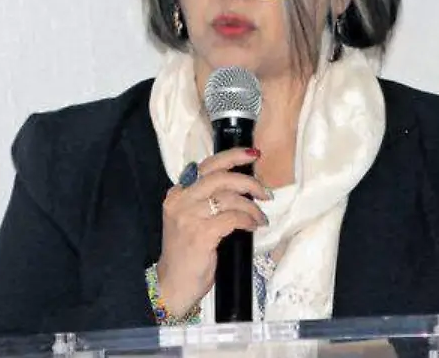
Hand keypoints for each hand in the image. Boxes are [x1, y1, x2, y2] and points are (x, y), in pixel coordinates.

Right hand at [156, 148, 270, 315]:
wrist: (173, 284)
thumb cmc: (186, 253)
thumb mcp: (190, 219)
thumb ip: (205, 200)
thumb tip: (240, 185)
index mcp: (177, 194)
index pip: (207, 166)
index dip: (233, 156)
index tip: (253, 154)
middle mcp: (180, 201)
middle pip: (221, 177)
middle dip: (249, 181)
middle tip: (265, 193)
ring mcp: (189, 217)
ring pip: (230, 198)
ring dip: (252, 207)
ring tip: (260, 217)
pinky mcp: (201, 234)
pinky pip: (233, 218)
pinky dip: (248, 220)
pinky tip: (253, 226)